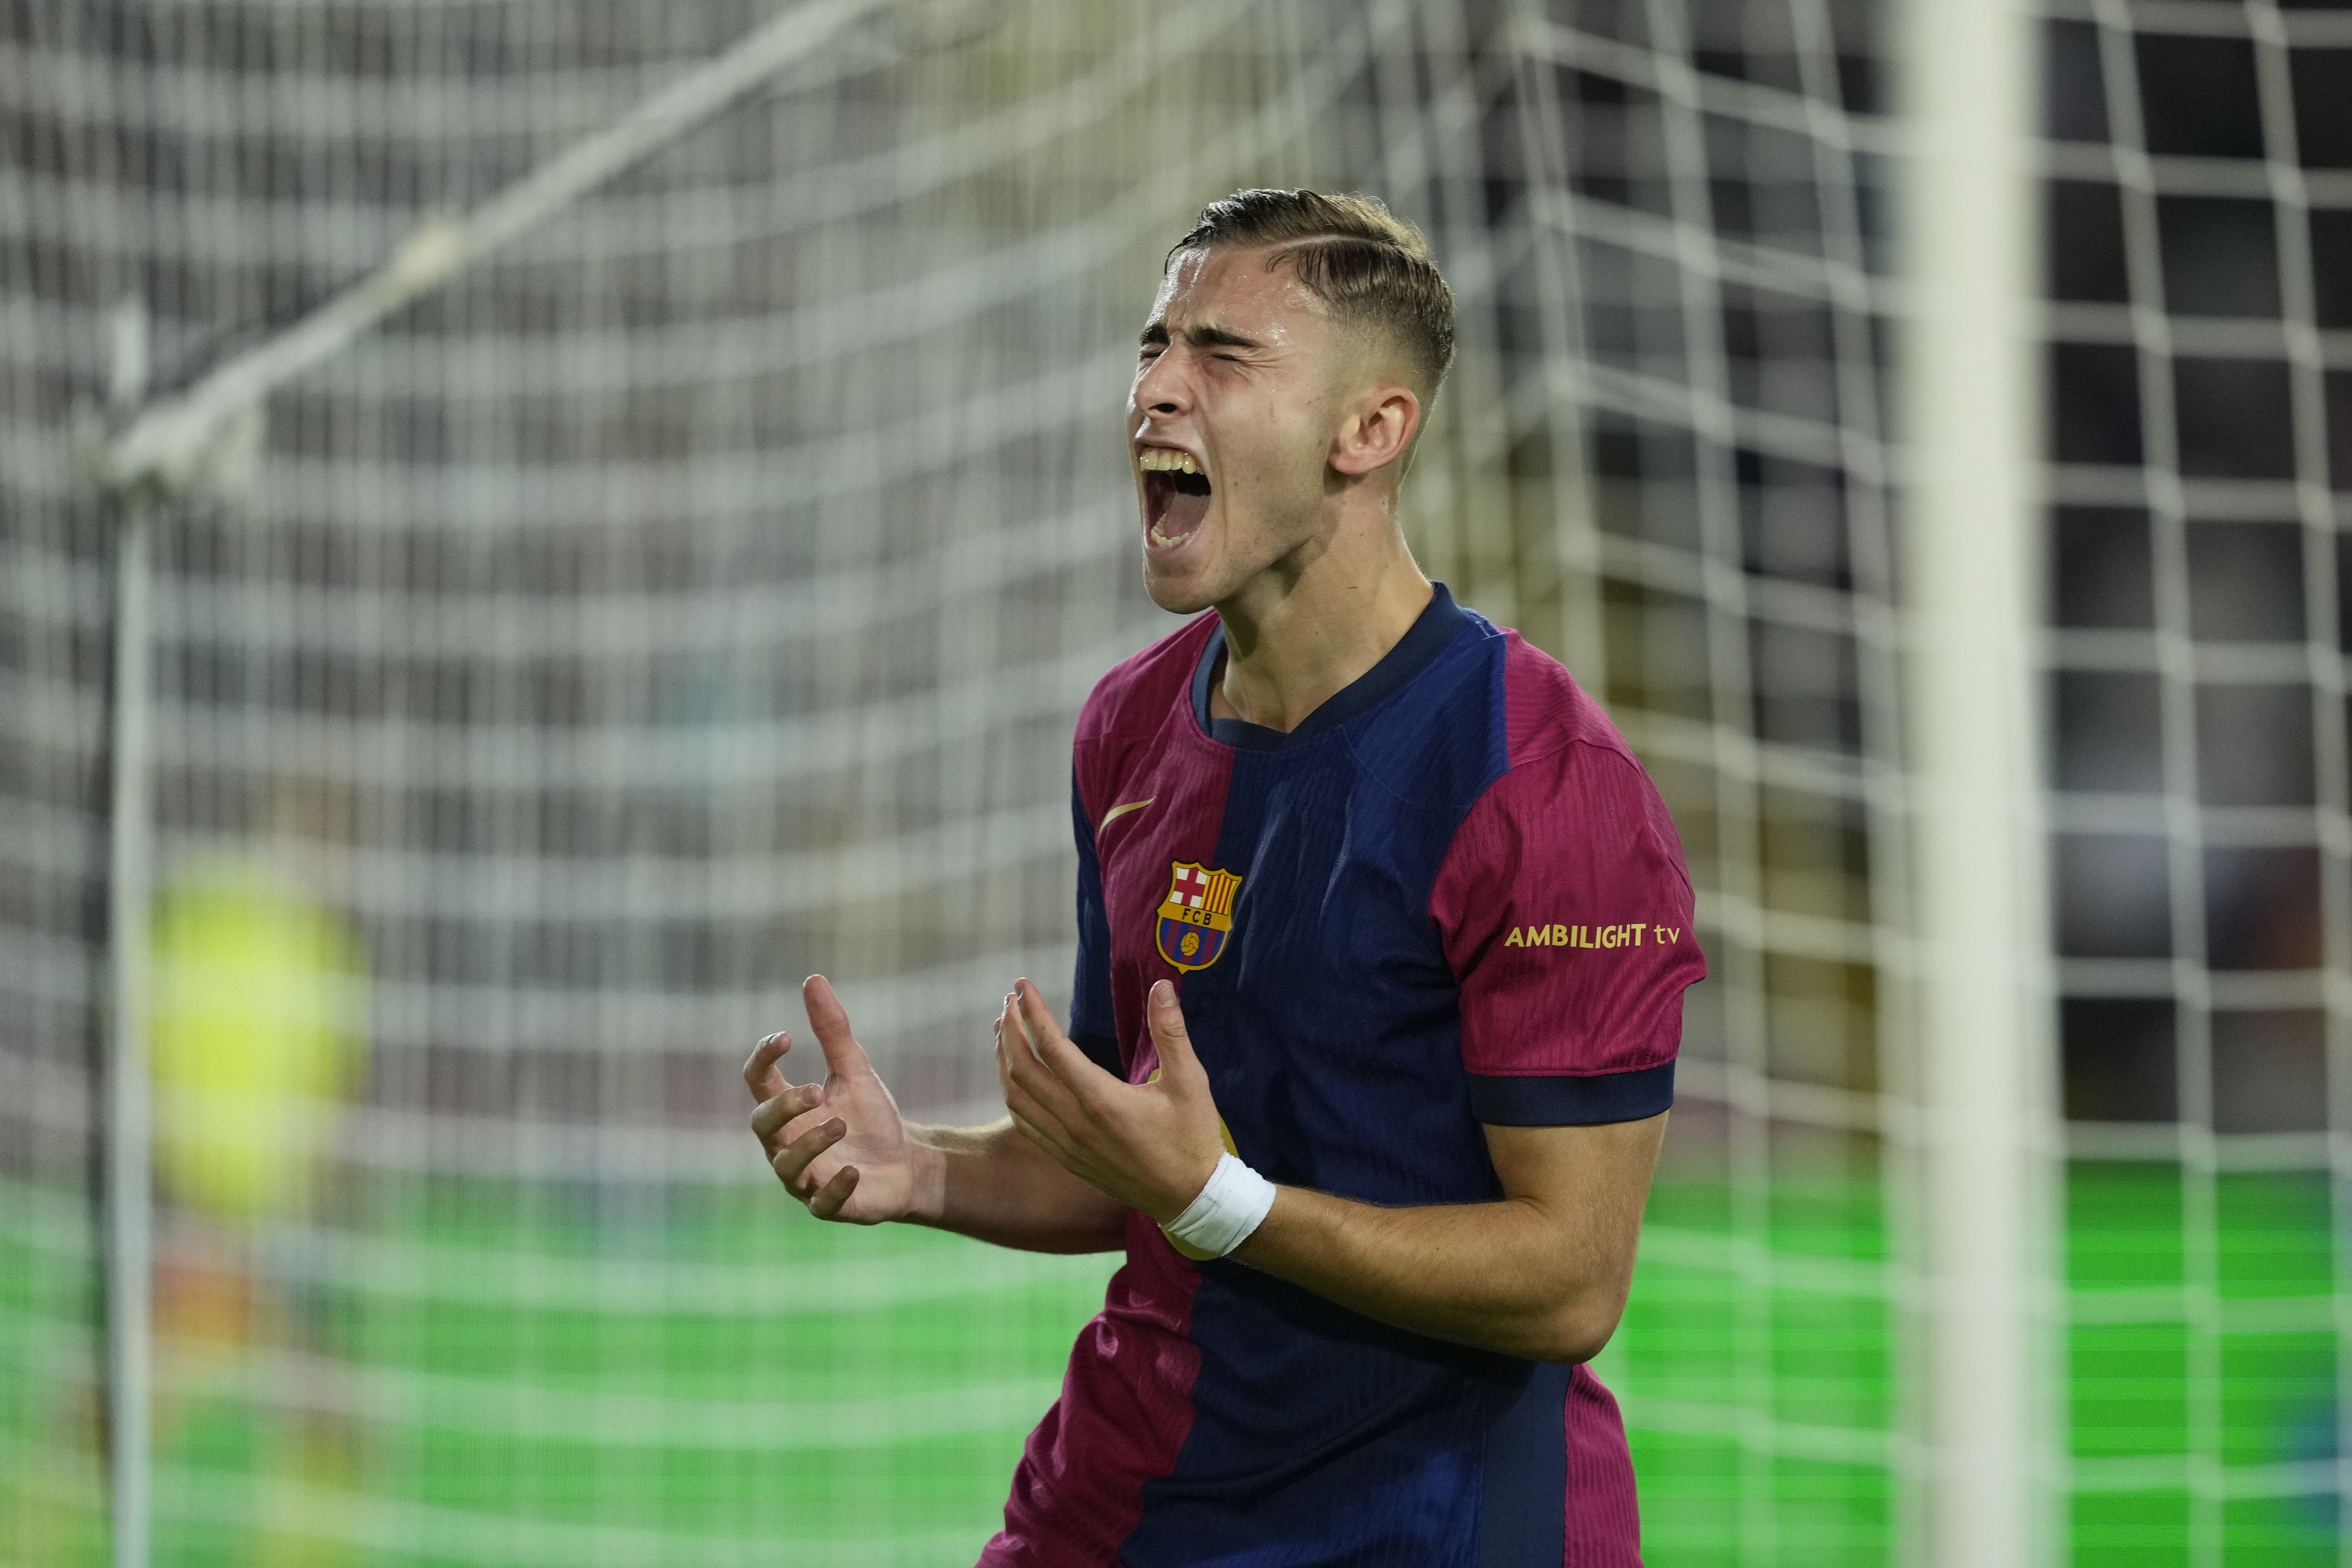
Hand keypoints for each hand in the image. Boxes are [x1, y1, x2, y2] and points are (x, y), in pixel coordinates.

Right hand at [745, 975, 934, 1223]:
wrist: (908, 1164)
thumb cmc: (872, 1118)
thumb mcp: (855, 1071)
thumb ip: (832, 1031)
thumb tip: (813, 979)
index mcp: (789, 1109)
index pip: (758, 1082)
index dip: (763, 1059)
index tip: (785, 1037)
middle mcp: (786, 1144)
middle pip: (762, 1124)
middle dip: (785, 1107)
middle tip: (818, 1091)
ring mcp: (805, 1178)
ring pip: (786, 1165)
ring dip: (811, 1144)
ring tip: (842, 1123)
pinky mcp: (828, 1206)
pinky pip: (819, 1202)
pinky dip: (834, 1186)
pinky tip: (854, 1171)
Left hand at [994, 976, 1224, 1222]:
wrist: (1189, 1198)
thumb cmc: (1192, 1138)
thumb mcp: (1190, 1082)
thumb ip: (1171, 1032)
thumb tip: (1161, 986)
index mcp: (1102, 1100)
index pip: (1052, 1047)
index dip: (1033, 1011)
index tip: (1022, 985)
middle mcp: (1076, 1123)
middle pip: (1023, 1069)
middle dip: (1011, 1029)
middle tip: (1010, 1000)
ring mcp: (1067, 1145)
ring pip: (1017, 1097)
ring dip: (1004, 1059)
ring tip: (1004, 1029)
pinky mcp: (1067, 1159)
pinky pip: (1025, 1123)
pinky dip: (1012, 1093)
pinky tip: (1014, 1076)